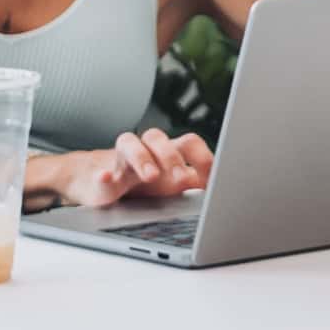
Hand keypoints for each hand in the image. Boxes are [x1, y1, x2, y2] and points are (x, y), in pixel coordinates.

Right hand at [34, 131, 212, 210]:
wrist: (99, 183)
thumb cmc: (143, 184)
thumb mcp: (173, 186)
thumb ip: (197, 184)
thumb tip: (230, 192)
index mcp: (168, 154)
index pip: (188, 144)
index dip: (202, 156)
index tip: (214, 176)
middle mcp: (146, 151)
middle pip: (159, 137)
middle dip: (172, 155)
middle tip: (182, 177)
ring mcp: (122, 162)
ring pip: (129, 144)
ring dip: (142, 158)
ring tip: (150, 176)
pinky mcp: (101, 178)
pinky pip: (100, 172)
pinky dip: (103, 176)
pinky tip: (106, 178)